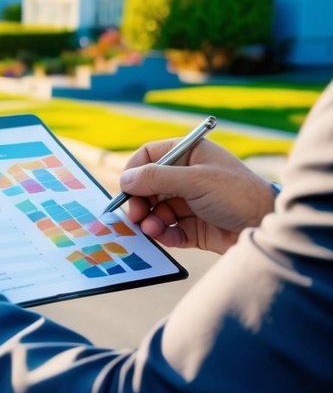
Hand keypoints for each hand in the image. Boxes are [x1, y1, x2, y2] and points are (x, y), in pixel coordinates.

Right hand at [117, 138, 276, 253]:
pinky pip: (169, 230)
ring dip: (149, 221)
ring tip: (151, 229)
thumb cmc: (238, 194)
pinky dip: (163, 234)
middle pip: (148, 186)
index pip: (150, 156)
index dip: (134, 171)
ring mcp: (190, 202)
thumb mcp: (196, 180)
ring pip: (156, 210)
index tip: (125, 188)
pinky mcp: (195, 226)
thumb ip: (157, 178)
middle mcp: (187, 177)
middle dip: (139, 201)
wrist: (268, 227)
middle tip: (135, 215)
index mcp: (189, 155)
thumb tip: (124, 180)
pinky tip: (163, 237)